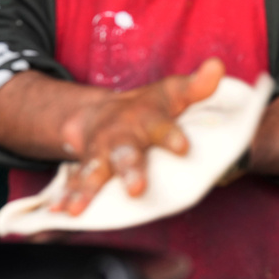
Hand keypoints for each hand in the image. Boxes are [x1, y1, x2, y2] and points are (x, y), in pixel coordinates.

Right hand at [50, 58, 225, 215]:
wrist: (103, 114)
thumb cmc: (150, 108)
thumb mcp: (173, 93)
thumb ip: (197, 86)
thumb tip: (217, 66)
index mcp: (146, 119)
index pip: (161, 127)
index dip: (172, 136)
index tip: (184, 147)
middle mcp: (120, 136)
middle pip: (125, 152)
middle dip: (130, 170)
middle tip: (137, 189)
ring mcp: (99, 153)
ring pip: (94, 171)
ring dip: (87, 190)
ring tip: (78, 209)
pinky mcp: (84, 169)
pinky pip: (73, 184)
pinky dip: (66, 198)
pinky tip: (61, 212)